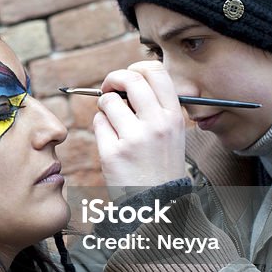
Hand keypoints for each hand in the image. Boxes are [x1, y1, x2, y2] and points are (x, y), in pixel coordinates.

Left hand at [93, 60, 186, 188]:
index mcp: (174, 116)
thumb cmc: (161, 164)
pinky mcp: (113, 152)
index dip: (136, 68)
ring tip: (113, 122)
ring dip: (105, 107)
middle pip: (129, 78)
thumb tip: (128, 81)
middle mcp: (157, 123)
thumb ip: (155, 106)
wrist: (158, 203)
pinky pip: (98, 123)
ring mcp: (134, 138)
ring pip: (108, 101)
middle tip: (108, 90)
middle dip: (112, 80)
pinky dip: (100, 127)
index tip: (128, 79)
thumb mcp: (172, 133)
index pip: (155, 71)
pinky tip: (111, 141)